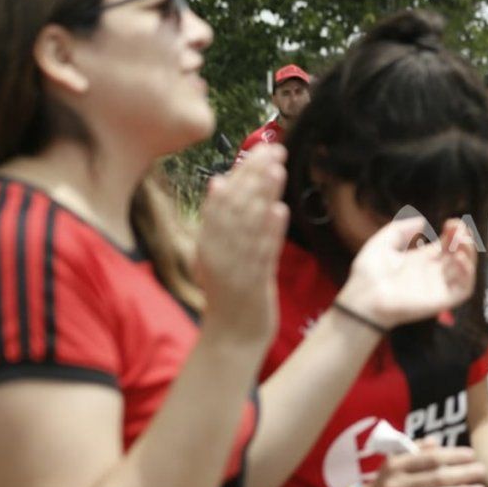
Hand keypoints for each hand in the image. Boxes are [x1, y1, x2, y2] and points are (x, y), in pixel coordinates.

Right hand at [194, 143, 288, 341]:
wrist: (232, 338)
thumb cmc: (231, 294)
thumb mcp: (224, 254)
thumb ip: (228, 223)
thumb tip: (226, 183)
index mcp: (207, 243)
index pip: (222, 200)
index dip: (241, 172)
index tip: (259, 149)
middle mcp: (217, 252)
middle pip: (235, 206)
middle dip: (254, 175)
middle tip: (274, 149)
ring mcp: (234, 268)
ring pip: (249, 226)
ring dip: (263, 196)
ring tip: (278, 169)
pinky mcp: (253, 285)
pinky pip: (262, 255)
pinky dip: (270, 232)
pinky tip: (280, 211)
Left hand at [337, 217, 477, 328]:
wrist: (362, 298)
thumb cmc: (369, 272)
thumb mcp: (383, 242)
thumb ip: (402, 229)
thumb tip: (422, 221)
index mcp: (422, 259)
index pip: (447, 245)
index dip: (454, 233)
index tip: (451, 222)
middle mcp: (434, 272)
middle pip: (459, 255)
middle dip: (464, 240)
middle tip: (460, 229)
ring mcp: (439, 287)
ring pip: (465, 271)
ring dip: (469, 254)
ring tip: (463, 241)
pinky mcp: (442, 300)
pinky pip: (463, 290)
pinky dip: (468, 275)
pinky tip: (461, 259)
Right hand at [358, 440, 487, 486]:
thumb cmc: (387, 483)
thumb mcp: (394, 463)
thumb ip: (415, 451)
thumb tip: (436, 442)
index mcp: (394, 466)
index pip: (428, 458)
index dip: (452, 455)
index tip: (471, 454)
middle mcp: (396, 485)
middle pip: (436, 478)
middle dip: (463, 474)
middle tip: (483, 471)